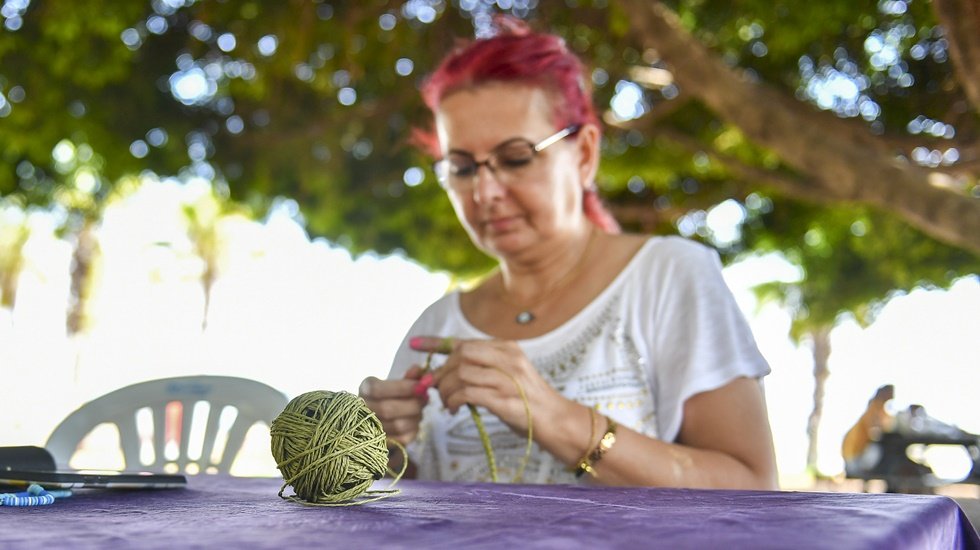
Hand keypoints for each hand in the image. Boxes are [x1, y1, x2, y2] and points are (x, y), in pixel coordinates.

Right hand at [359, 365, 426, 445]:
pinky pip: (403, 438)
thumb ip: (409, 377)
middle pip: (388, 409)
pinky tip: (414, 420)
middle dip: (413, 404)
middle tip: (425, 398)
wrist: (379, 417)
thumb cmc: (391, 396)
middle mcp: (362, 410)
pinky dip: (414, 429)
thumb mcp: (397, 383)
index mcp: (365, 389)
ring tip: (420, 409)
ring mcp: (370, 429)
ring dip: (415, 417)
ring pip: (398, 425)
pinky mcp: (382, 443)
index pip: (378, 389)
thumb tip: (418, 370)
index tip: (420, 385)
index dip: (402, 387)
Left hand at [411, 336, 563, 434]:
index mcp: (506, 348)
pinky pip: (467, 393)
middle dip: (442, 373)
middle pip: (460, 356)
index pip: (464, 341)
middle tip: (437, 390)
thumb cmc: (527, 400)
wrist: (555, 420)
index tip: (414, 344)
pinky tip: (454, 409)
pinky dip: (454, 401)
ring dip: (447, 390)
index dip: (435, 342)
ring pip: (461, 374)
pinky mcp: (504, 399)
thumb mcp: (507, 375)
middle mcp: (507, 358)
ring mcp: (507, 378)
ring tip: (448, 403)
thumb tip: (445, 372)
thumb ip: (481, 368)